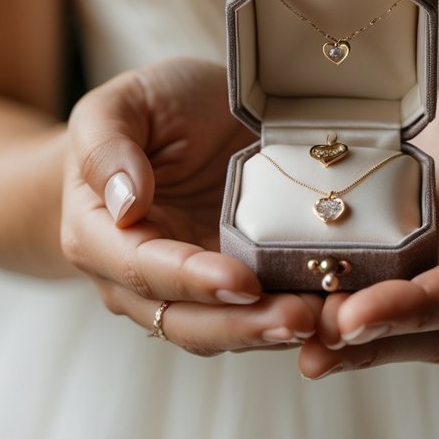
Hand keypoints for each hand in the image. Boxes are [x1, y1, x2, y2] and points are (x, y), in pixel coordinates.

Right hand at [60, 58, 319, 354]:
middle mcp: (140, 279)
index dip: (191, 281)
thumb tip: (126, 205)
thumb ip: (107, 148)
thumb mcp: (120, 105)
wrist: (183, 120)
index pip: (143, 270)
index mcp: (101, 236)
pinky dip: (299, 321)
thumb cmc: (147, 110)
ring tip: (326, 322)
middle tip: (299, 319)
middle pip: (185, 321)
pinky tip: (336, 313)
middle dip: (243, 326)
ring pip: (227, 331)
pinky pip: (263, 314)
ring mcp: (192, 290)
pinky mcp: (240, 287)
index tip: (240, 282)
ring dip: (274, 333)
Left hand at [299, 74, 438, 377]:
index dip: (419, 307)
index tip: (358, 314)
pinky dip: (343, 321)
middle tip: (315, 339)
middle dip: (376, 339)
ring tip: (300, 344)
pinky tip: (298, 323)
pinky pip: (385, 311)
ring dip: (355, 346)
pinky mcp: (421, 278)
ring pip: (411, 335)